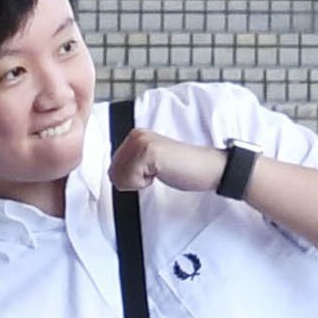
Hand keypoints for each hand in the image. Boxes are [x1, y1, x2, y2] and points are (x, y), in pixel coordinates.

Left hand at [109, 127, 229, 195]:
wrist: (206, 168)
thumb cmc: (181, 168)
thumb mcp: (148, 164)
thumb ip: (130, 164)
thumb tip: (111, 175)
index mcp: (135, 136)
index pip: (113, 168)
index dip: (131, 179)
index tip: (150, 172)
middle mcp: (136, 134)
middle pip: (114, 173)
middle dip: (133, 181)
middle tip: (156, 172)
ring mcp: (141, 141)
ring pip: (120, 176)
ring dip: (139, 182)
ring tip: (159, 171)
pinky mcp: (148, 151)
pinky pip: (130, 179)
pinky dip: (144, 183)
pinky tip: (161, 172)